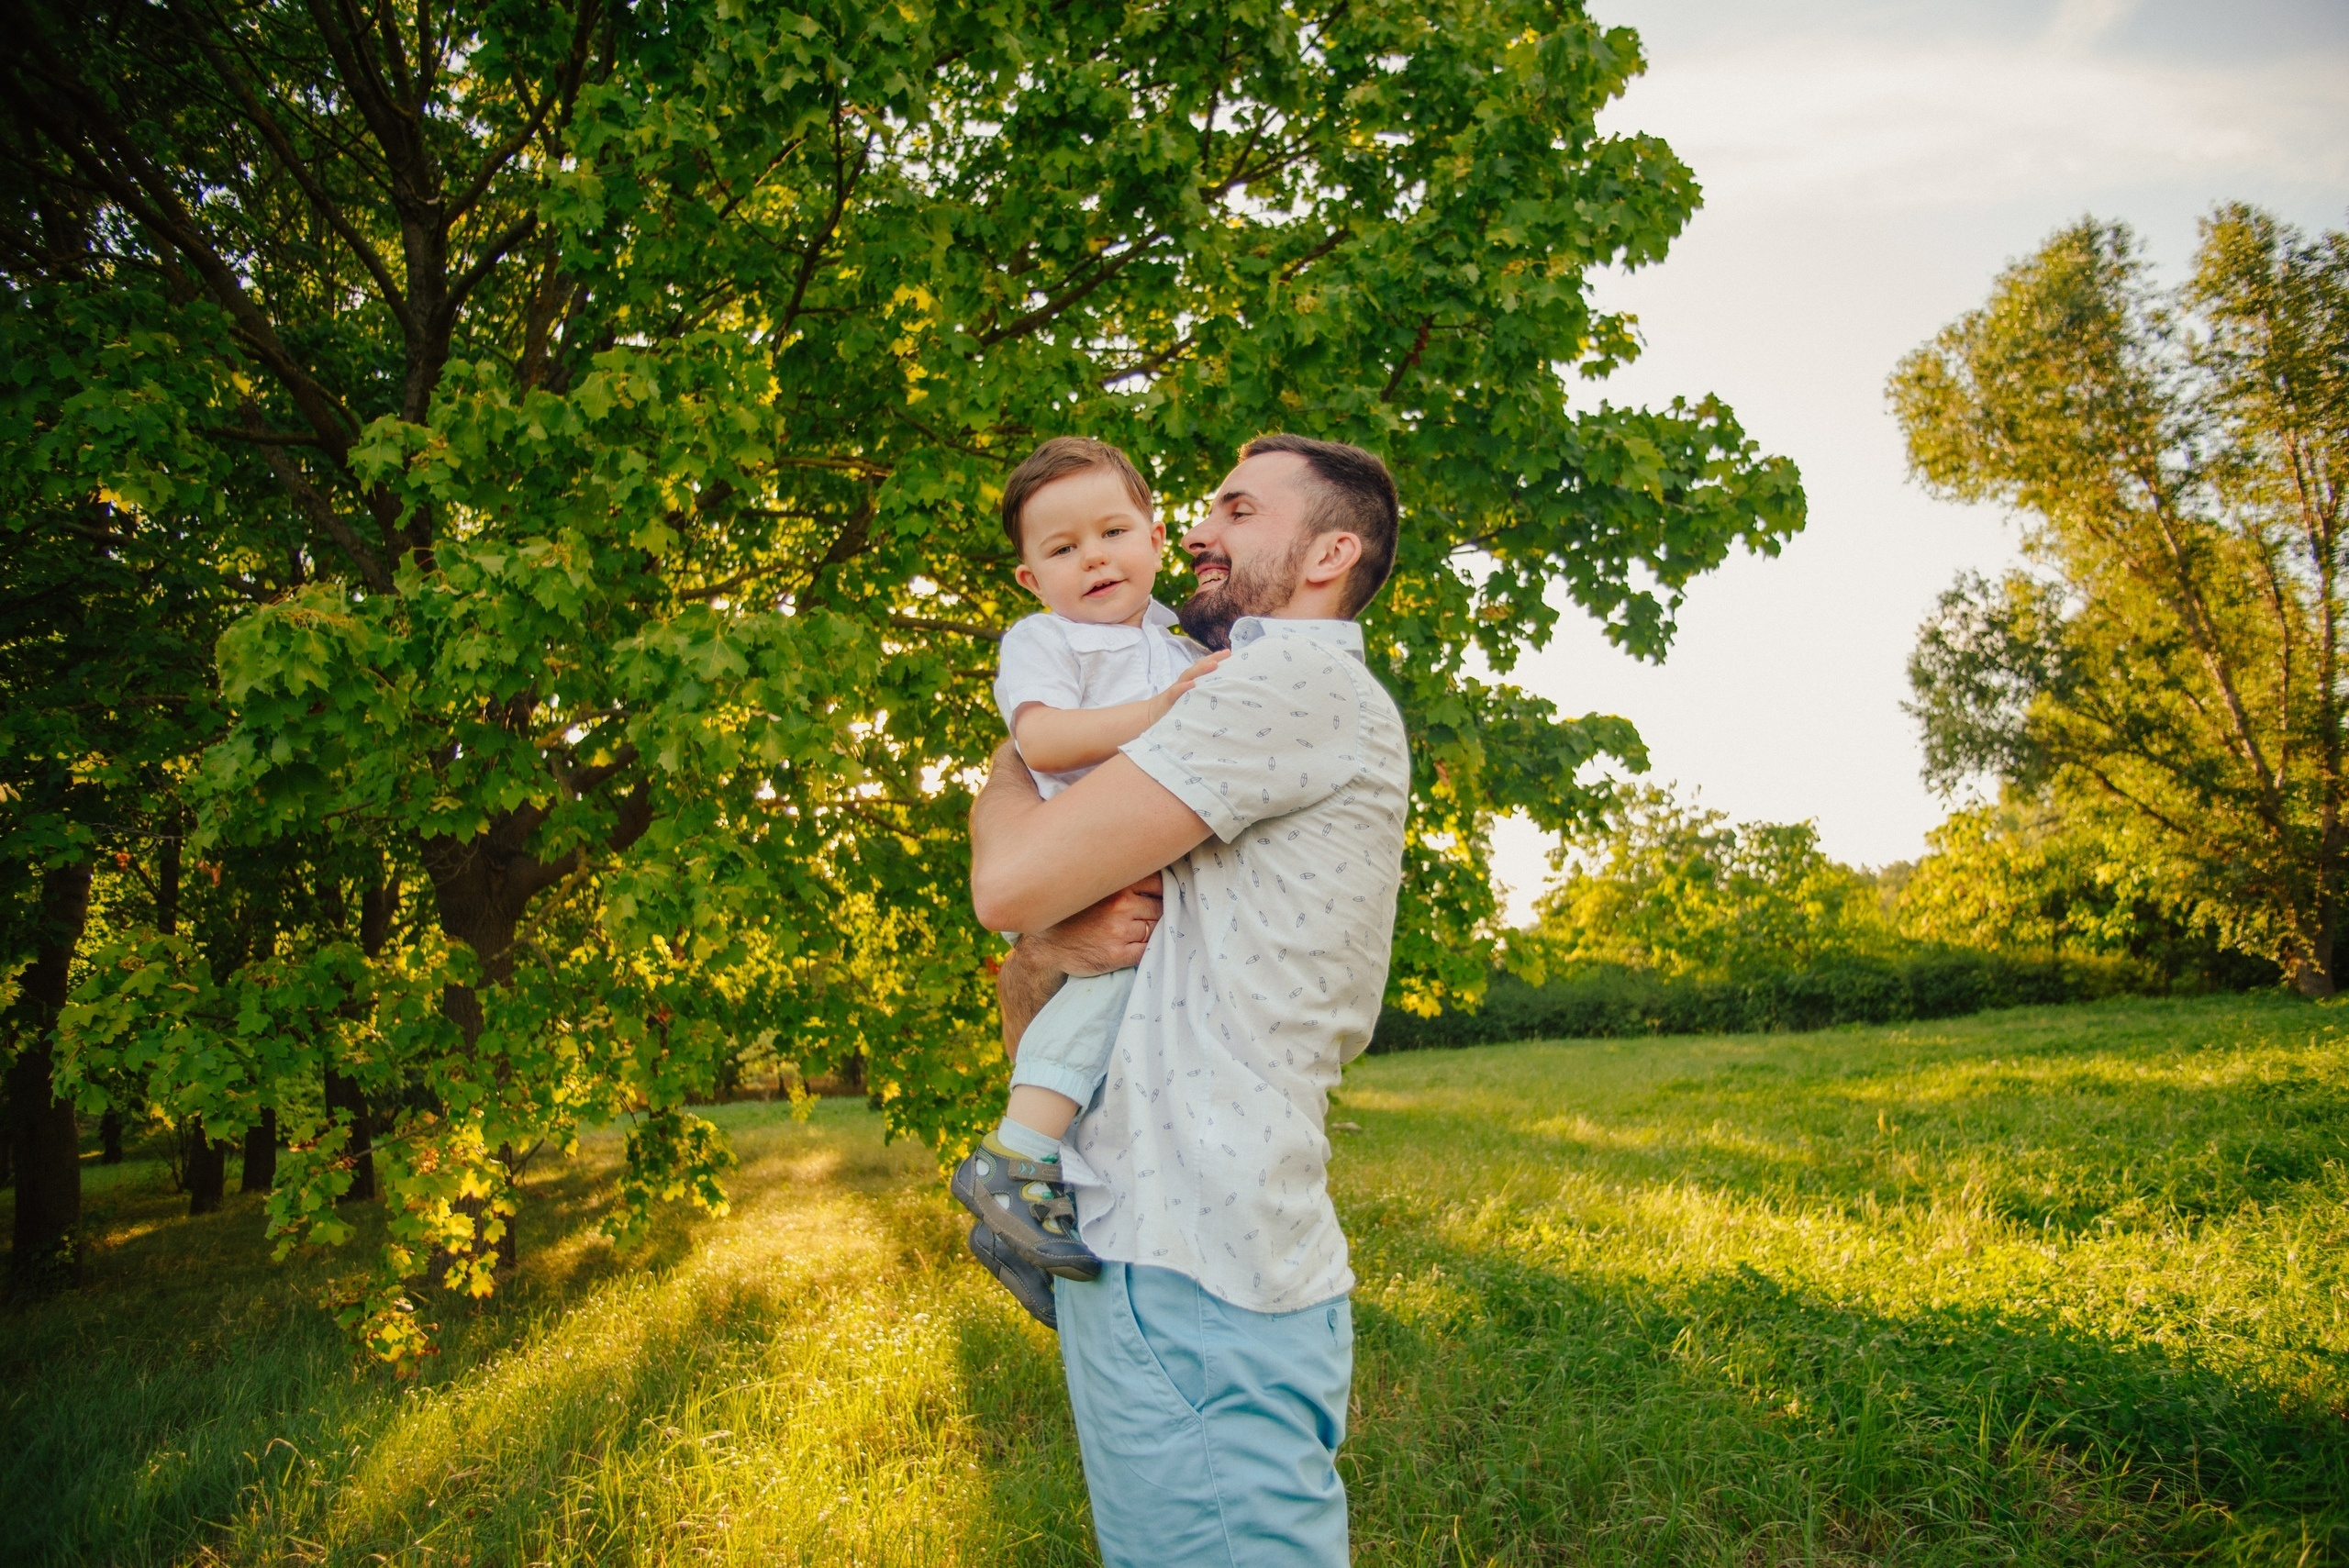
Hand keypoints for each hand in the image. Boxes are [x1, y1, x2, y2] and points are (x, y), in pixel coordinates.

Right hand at [997, 874, 1164, 1055]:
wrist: (1045, 946)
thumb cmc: (1070, 915)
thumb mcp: (1092, 888)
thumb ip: (1118, 882)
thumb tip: (1156, 879)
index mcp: (1116, 885)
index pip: (1157, 883)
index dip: (1162, 890)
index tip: (1159, 895)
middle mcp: (1120, 906)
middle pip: (1159, 907)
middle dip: (1157, 912)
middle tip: (1147, 915)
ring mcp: (1119, 932)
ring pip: (1155, 929)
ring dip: (1152, 930)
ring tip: (1138, 930)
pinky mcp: (1117, 955)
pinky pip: (1146, 950)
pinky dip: (1147, 948)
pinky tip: (1135, 944)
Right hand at [1151, 649, 1229, 718]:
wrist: (1151, 715)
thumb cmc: (1175, 706)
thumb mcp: (1191, 699)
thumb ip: (1203, 694)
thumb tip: (1222, 693)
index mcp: (1190, 681)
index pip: (1203, 667)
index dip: (1215, 658)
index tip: (1229, 652)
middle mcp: (1184, 682)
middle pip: (1198, 667)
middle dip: (1212, 659)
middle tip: (1227, 653)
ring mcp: (1176, 690)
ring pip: (1188, 676)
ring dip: (1201, 669)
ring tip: (1214, 664)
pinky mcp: (1168, 700)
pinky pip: (1175, 692)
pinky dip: (1183, 687)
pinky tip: (1192, 684)